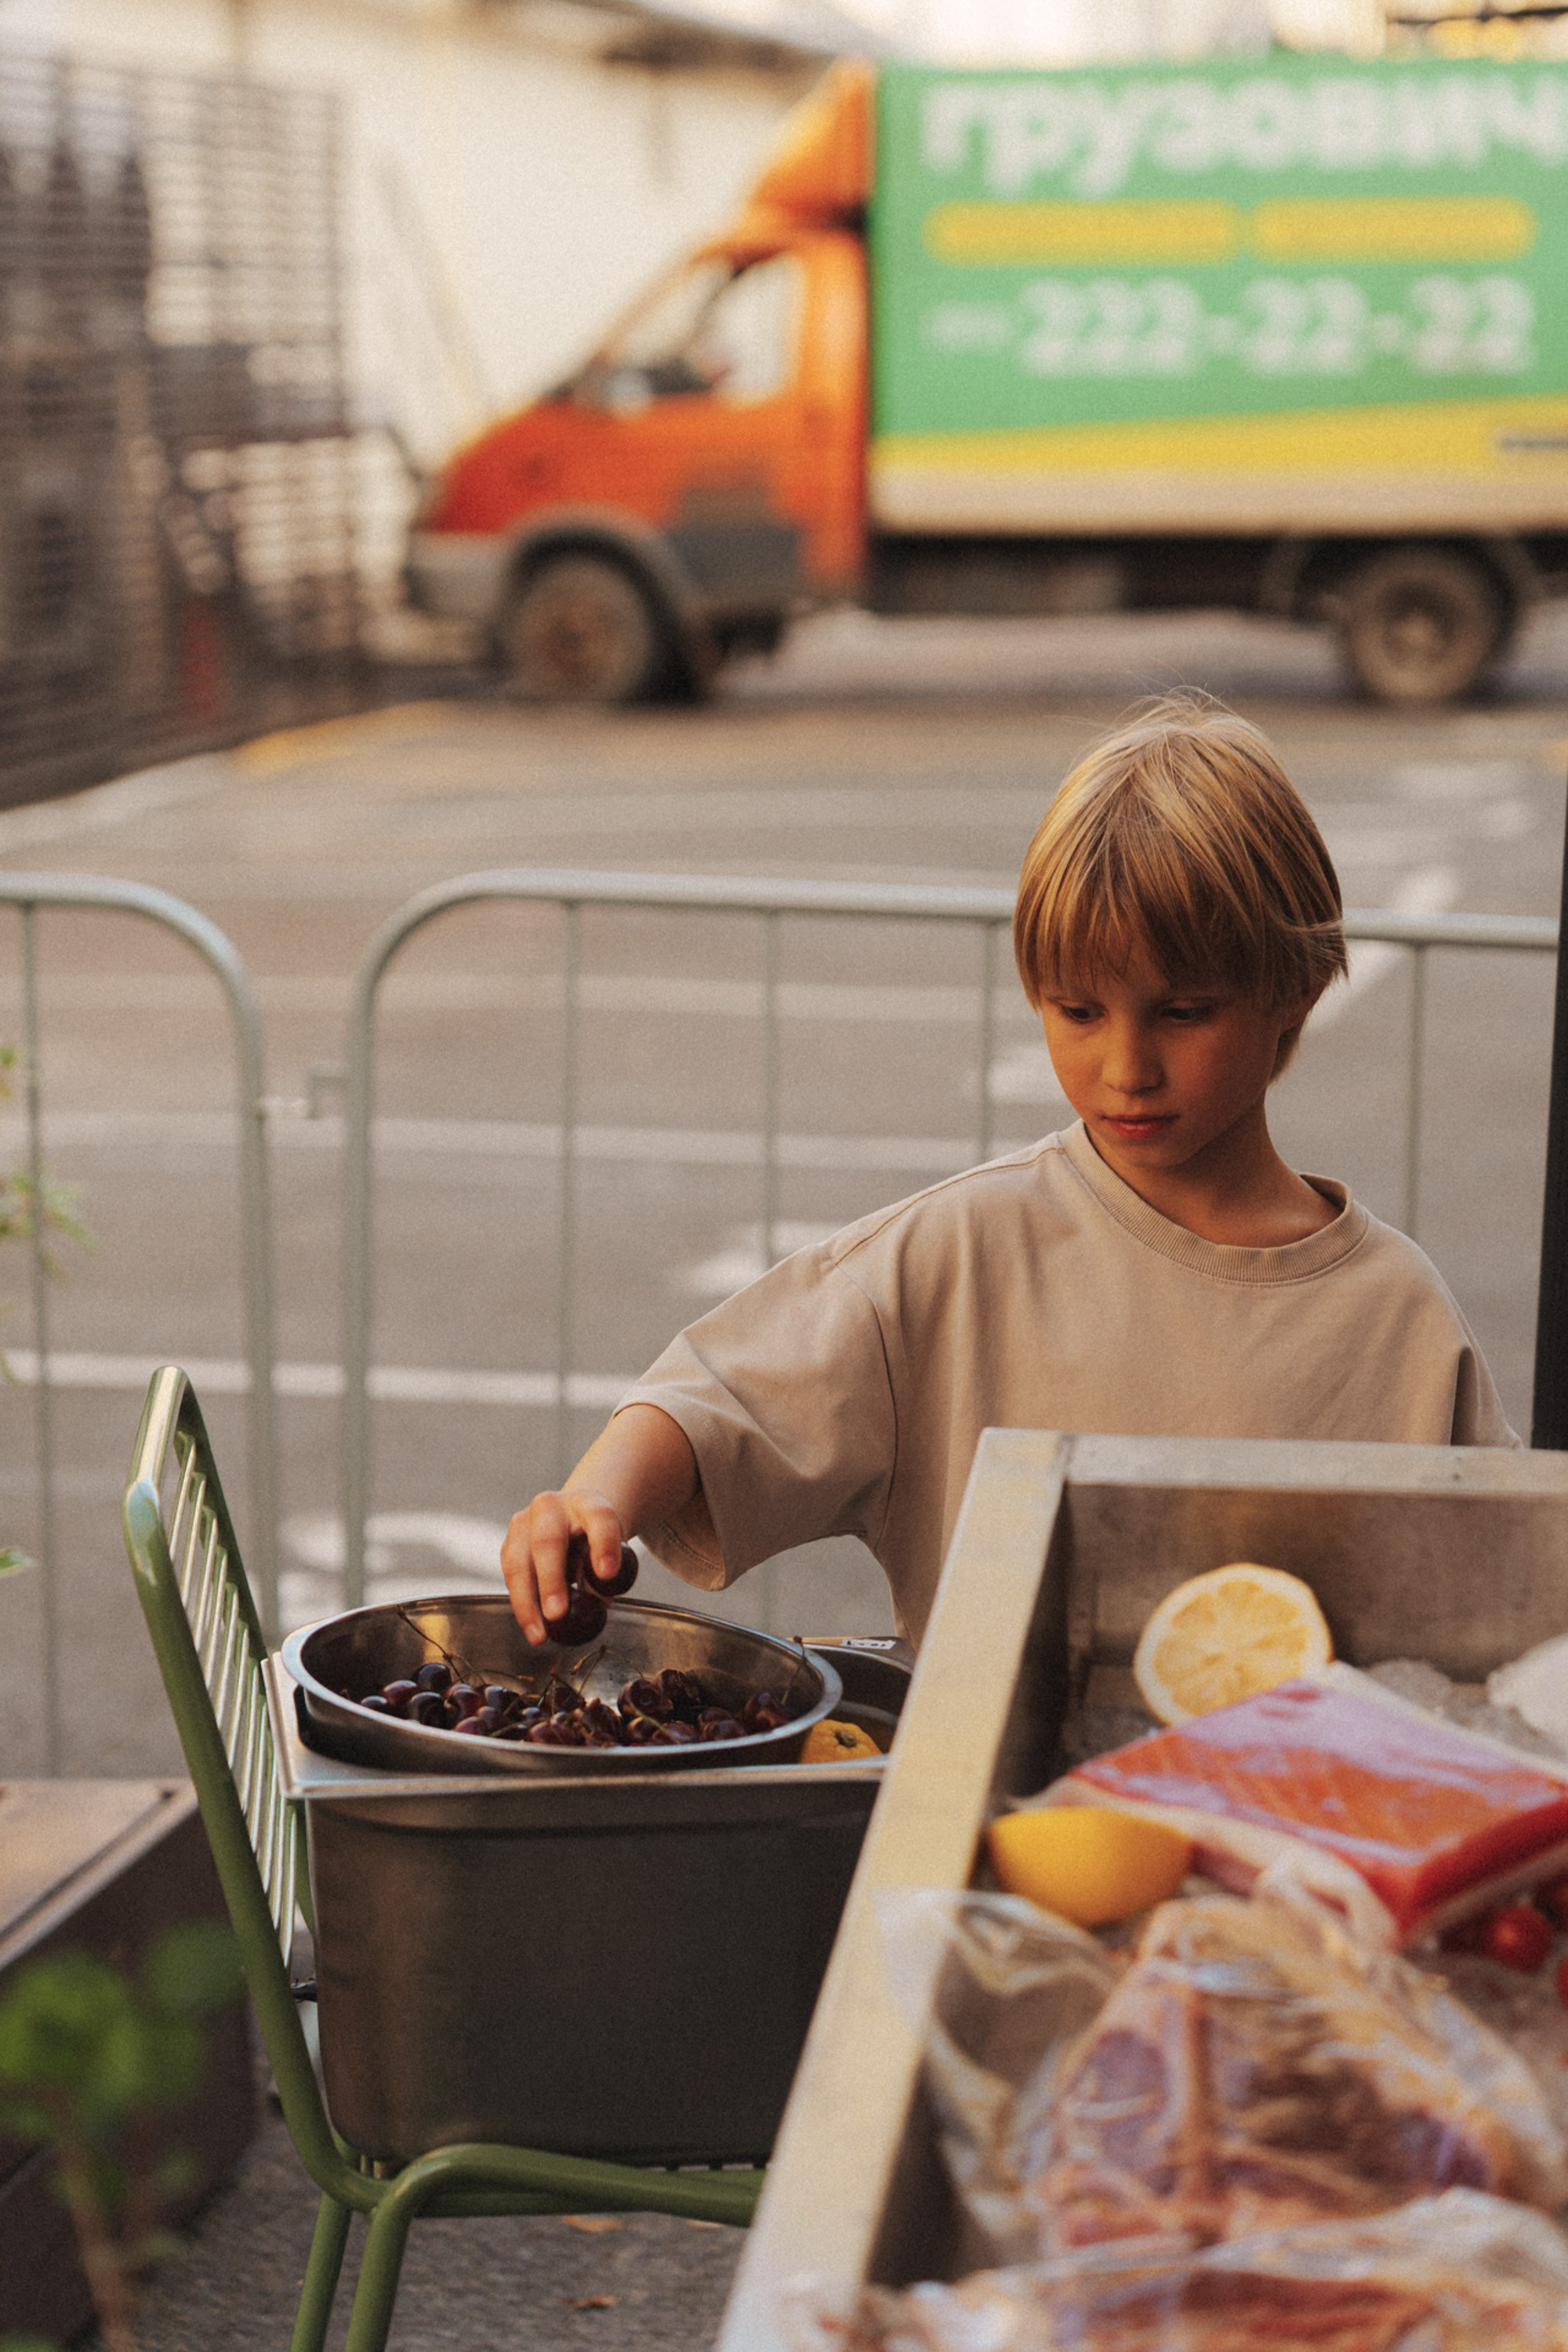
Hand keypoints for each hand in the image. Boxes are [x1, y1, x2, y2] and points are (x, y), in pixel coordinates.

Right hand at [501, 1488, 625, 1645]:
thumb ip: (604, 1578)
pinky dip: (520, 1602)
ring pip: (519, 1561)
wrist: (572, 1519)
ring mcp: (525, 1521)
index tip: (607, 1574)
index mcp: (588, 1504)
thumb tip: (596, 1607)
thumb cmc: (594, 1540)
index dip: (603, 1545)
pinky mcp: (510, 1541)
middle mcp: (553, 1506)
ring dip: (527, 1601)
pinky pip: (509, 1574)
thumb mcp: (609, 1551)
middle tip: (557, 1614)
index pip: (599, 1519)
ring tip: (539, 1634)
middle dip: (551, 1580)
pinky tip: (531, 1624)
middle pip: (548, 1541)